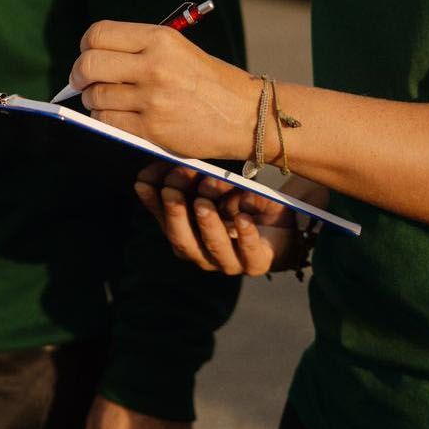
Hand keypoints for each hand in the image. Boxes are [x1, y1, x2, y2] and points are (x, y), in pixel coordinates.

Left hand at [69, 21, 258, 158]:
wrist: (246, 114)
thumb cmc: (209, 81)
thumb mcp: (177, 49)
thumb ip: (137, 50)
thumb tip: (91, 58)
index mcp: (160, 38)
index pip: (98, 34)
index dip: (85, 46)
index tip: (87, 56)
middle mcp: (154, 66)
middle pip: (88, 65)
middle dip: (78, 75)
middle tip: (81, 82)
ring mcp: (152, 99)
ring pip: (96, 97)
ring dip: (94, 101)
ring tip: (110, 101)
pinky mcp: (152, 129)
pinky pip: (109, 122)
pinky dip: (106, 120)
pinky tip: (118, 117)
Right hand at [134, 162, 300, 276]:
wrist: (284, 224)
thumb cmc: (243, 203)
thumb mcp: (216, 187)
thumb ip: (195, 180)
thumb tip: (171, 164)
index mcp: (189, 236)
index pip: (164, 221)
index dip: (153, 203)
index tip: (145, 181)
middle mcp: (204, 254)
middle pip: (183, 242)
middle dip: (176, 214)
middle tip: (171, 189)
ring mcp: (230, 263)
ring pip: (213, 250)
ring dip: (207, 224)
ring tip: (203, 201)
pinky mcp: (257, 263)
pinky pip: (251, 254)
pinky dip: (245, 235)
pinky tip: (242, 217)